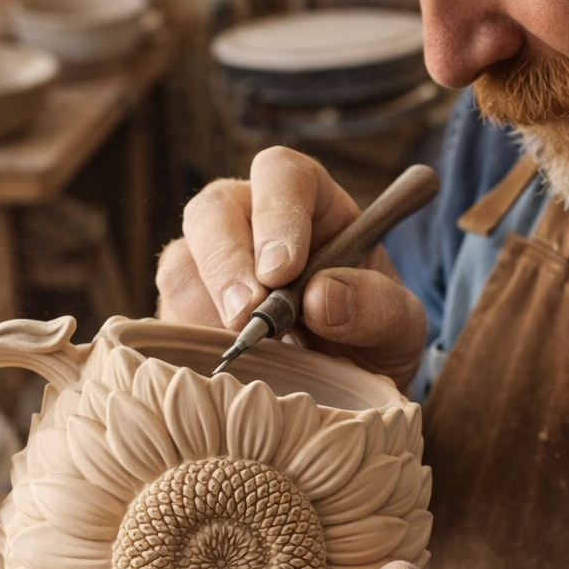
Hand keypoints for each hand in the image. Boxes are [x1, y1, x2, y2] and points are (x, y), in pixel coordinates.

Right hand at [156, 147, 428, 392]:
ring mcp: (210, 266)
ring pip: (181, 263)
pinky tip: (230, 367)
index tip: (283, 269)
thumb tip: (322, 297)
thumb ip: (377, 307)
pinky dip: (194, 344)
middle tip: (248, 316)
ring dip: (208, 310)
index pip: (282, 174)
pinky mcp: (184, 313)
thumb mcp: (400, 330)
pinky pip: (168, 317)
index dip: (277, 212)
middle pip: (214, 209)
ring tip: (249, 350)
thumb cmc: (372, 343)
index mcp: (310, 204)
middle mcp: (251, 222)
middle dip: (226, 262)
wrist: (344, 394)